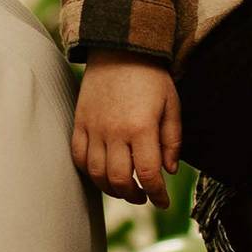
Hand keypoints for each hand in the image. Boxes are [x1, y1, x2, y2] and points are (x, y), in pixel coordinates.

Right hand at [72, 56, 181, 202]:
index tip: (163, 202)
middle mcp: (115, 132)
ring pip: (97, 174)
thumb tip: (169, 170)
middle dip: (134, 195)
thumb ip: (173, 140)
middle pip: (120, 179)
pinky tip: (102, 173)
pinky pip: (79, 157)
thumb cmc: (151, 76)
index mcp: (142, 128)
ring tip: (124, 189)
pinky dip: (89, 172)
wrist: (119, 49)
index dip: (157, 195)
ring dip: (111, 189)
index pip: (148, 174)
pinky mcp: (80, 123)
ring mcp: (94, 128)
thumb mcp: (172, 105)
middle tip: (143, 196)